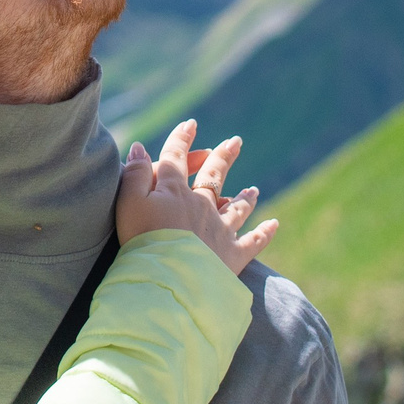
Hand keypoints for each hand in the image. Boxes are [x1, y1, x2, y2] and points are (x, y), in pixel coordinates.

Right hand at [115, 118, 276, 276]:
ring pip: (237, 208)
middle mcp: (202, 205)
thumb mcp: (129, 203)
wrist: (168, 279)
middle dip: (223, 157)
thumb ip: (135, 174)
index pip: (177, 158)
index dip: (181, 139)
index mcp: (175, 191)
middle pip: (214, 176)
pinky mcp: (232, 255)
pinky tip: (274, 225)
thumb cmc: (142, 241)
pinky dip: (264, 233)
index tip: (190, 125)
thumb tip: (139, 147)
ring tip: (253, 190)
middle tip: (235, 142)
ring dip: (245, 197)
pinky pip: (253, 241)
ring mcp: (220, 229)